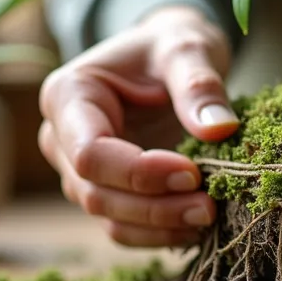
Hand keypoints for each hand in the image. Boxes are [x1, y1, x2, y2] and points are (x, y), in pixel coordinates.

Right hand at [38, 6, 237, 247]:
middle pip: (95, 192)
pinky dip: (159, 233)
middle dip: (153, 207)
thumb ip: (198, 84)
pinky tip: (198, 228)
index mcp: (67, 96)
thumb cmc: (169, 47)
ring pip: (108, 216)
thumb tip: (220, 128)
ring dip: (158, 226)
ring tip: (208, 217)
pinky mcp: (106, 191)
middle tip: (208, 206)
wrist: (169, 59)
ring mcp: (79, 171)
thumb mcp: (186, 48)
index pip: (90, 153)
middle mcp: (61, 138)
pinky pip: (123, 227)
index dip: (138, 172)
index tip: (192, 173)